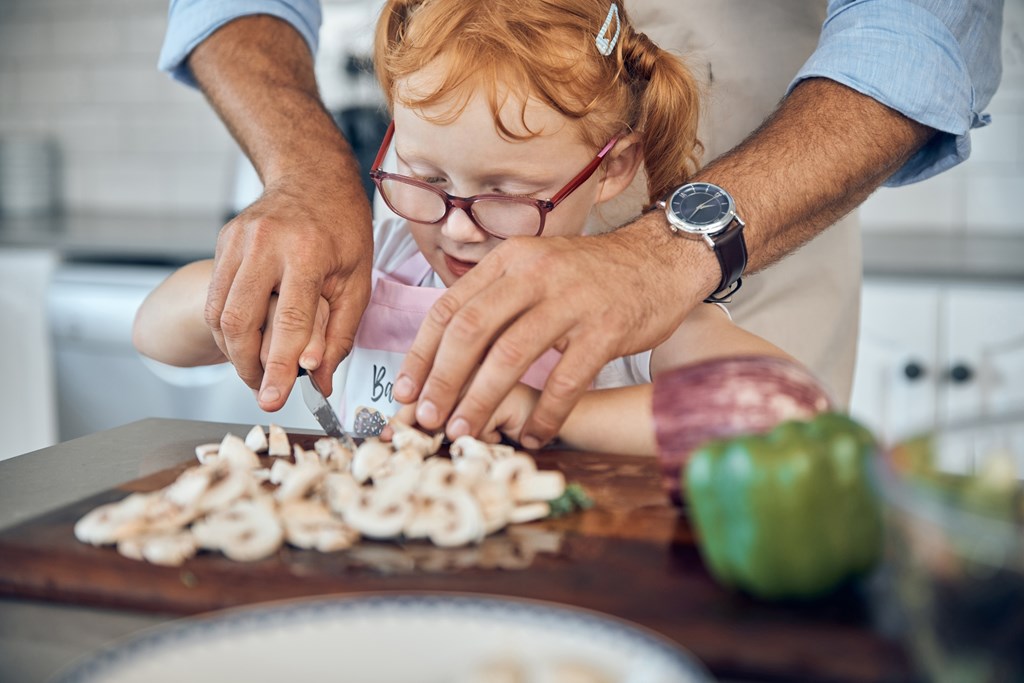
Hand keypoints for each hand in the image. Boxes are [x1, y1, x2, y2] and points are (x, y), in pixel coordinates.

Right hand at [205, 175, 372, 409]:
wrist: (312, 177)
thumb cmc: (343, 230)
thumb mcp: (358, 281)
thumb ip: (339, 334)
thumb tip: (320, 381)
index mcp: (307, 253)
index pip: (288, 322)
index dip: (278, 367)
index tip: (273, 399)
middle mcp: (266, 243)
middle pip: (238, 321)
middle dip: (247, 365)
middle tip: (263, 389)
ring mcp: (238, 240)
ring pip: (218, 313)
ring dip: (233, 351)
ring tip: (256, 369)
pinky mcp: (224, 242)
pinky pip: (216, 297)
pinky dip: (227, 327)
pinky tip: (247, 339)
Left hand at [394, 217, 715, 446]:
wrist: (661, 259)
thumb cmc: (591, 276)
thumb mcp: (537, 269)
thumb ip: (496, 300)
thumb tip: (447, 354)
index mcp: (510, 259)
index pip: (450, 307)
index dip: (422, 353)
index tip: (407, 391)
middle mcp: (535, 272)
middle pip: (471, 330)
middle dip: (443, 380)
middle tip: (428, 419)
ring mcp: (572, 299)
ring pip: (510, 355)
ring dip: (482, 399)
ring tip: (466, 431)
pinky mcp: (607, 327)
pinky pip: (566, 379)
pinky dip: (546, 413)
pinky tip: (534, 435)